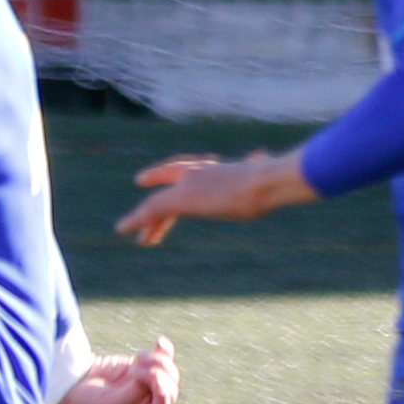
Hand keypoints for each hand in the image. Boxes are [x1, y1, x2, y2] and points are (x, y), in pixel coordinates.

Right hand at [59, 333, 179, 403]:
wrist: (74, 383)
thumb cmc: (87, 399)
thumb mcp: (108, 403)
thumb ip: (133, 394)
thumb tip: (154, 377)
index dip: (161, 392)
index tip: (151, 376)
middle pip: (170, 390)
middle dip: (158, 375)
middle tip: (135, 367)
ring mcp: (148, 387)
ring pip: (169, 373)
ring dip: (157, 361)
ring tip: (138, 357)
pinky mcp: (145, 369)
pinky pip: (163, 360)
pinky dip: (164, 351)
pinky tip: (159, 342)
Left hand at [115, 150, 298, 245]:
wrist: (267, 182)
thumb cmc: (276, 182)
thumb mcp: (270, 177)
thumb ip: (266, 171)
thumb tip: (280, 169)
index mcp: (219, 169)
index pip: (189, 168)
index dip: (171, 173)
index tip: (160, 180)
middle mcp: (200, 171)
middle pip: (169, 184)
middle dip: (157, 200)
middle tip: (142, 216)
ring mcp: (189, 184)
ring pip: (158, 202)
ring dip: (145, 220)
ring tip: (135, 235)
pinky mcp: (182, 198)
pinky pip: (151, 210)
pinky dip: (136, 220)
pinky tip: (123, 229)